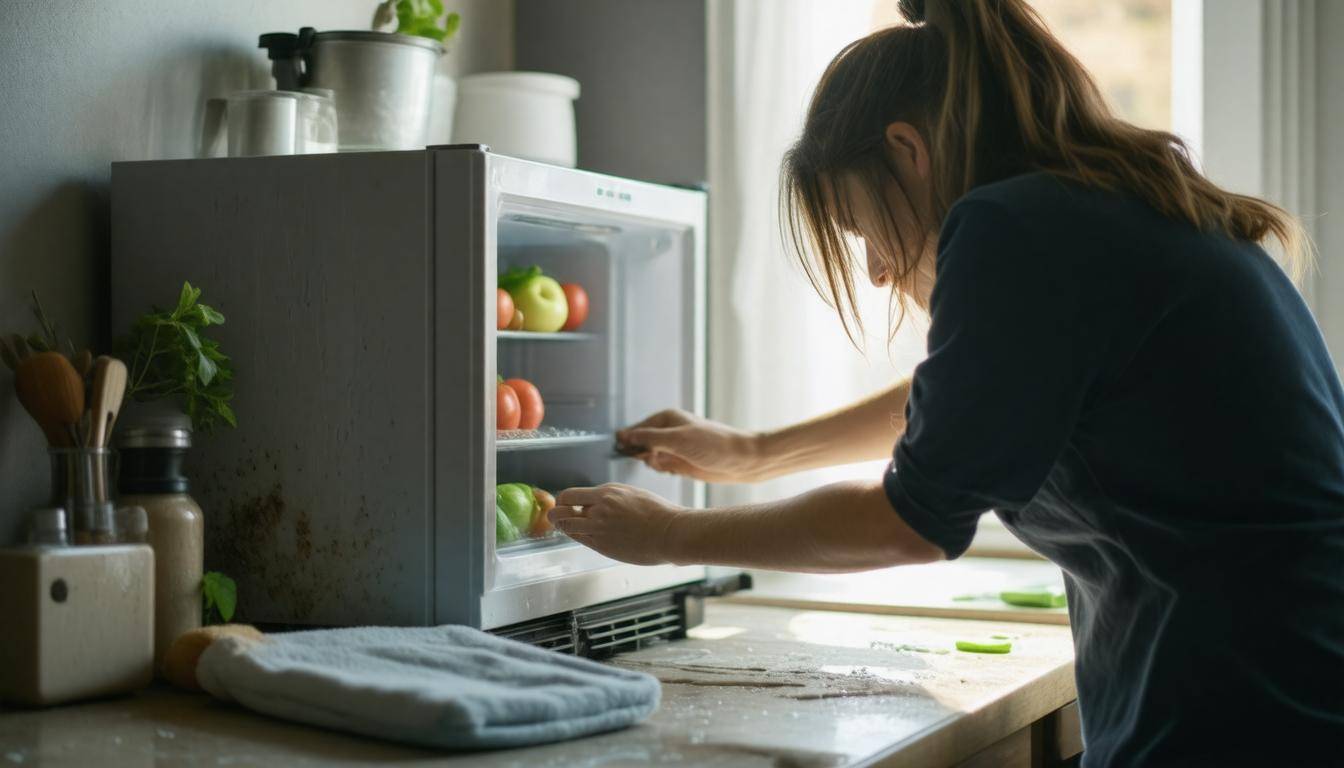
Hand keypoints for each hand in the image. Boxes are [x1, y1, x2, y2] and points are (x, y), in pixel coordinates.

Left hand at [550, 483, 686, 565]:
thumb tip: (594, 500)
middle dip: (557, 513)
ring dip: (563, 526)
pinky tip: (581, 534)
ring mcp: (599, 530)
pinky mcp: (603, 547)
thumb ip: (609, 497)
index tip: (565, 503)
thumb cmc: (657, 512)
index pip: (569, 495)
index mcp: (606, 493)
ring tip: (563, 526)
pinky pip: (581, 540)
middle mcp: (598, 510)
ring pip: (567, 528)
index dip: (563, 500)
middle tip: (557, 515)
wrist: (670, 533)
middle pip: (562, 512)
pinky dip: (577, 536)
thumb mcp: (630, 493)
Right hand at [616, 409, 762, 482]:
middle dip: (644, 454)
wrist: (740, 461)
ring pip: (649, 458)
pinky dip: (663, 470)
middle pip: (640, 444)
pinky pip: (661, 467)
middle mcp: (668, 432)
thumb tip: (624, 436)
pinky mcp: (679, 463)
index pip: (636, 429)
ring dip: (654, 464)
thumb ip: (649, 437)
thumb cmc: (713, 444)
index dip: (629, 441)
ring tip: (669, 465)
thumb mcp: (677, 439)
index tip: (626, 451)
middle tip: (657, 458)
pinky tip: (674, 471)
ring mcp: (673, 448)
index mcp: (666, 418)